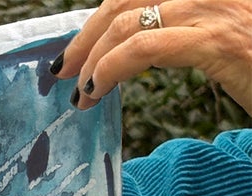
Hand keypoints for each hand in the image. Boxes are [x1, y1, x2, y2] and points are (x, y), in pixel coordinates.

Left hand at [56, 0, 251, 114]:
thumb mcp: (226, 34)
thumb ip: (184, 27)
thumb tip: (134, 44)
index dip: (104, 15)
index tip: (80, 46)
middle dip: (87, 35)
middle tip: (65, 70)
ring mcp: (218, 8)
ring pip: (129, 21)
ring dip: (91, 59)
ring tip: (79, 90)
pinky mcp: (219, 40)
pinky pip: (146, 47)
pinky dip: (108, 70)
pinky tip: (96, 90)